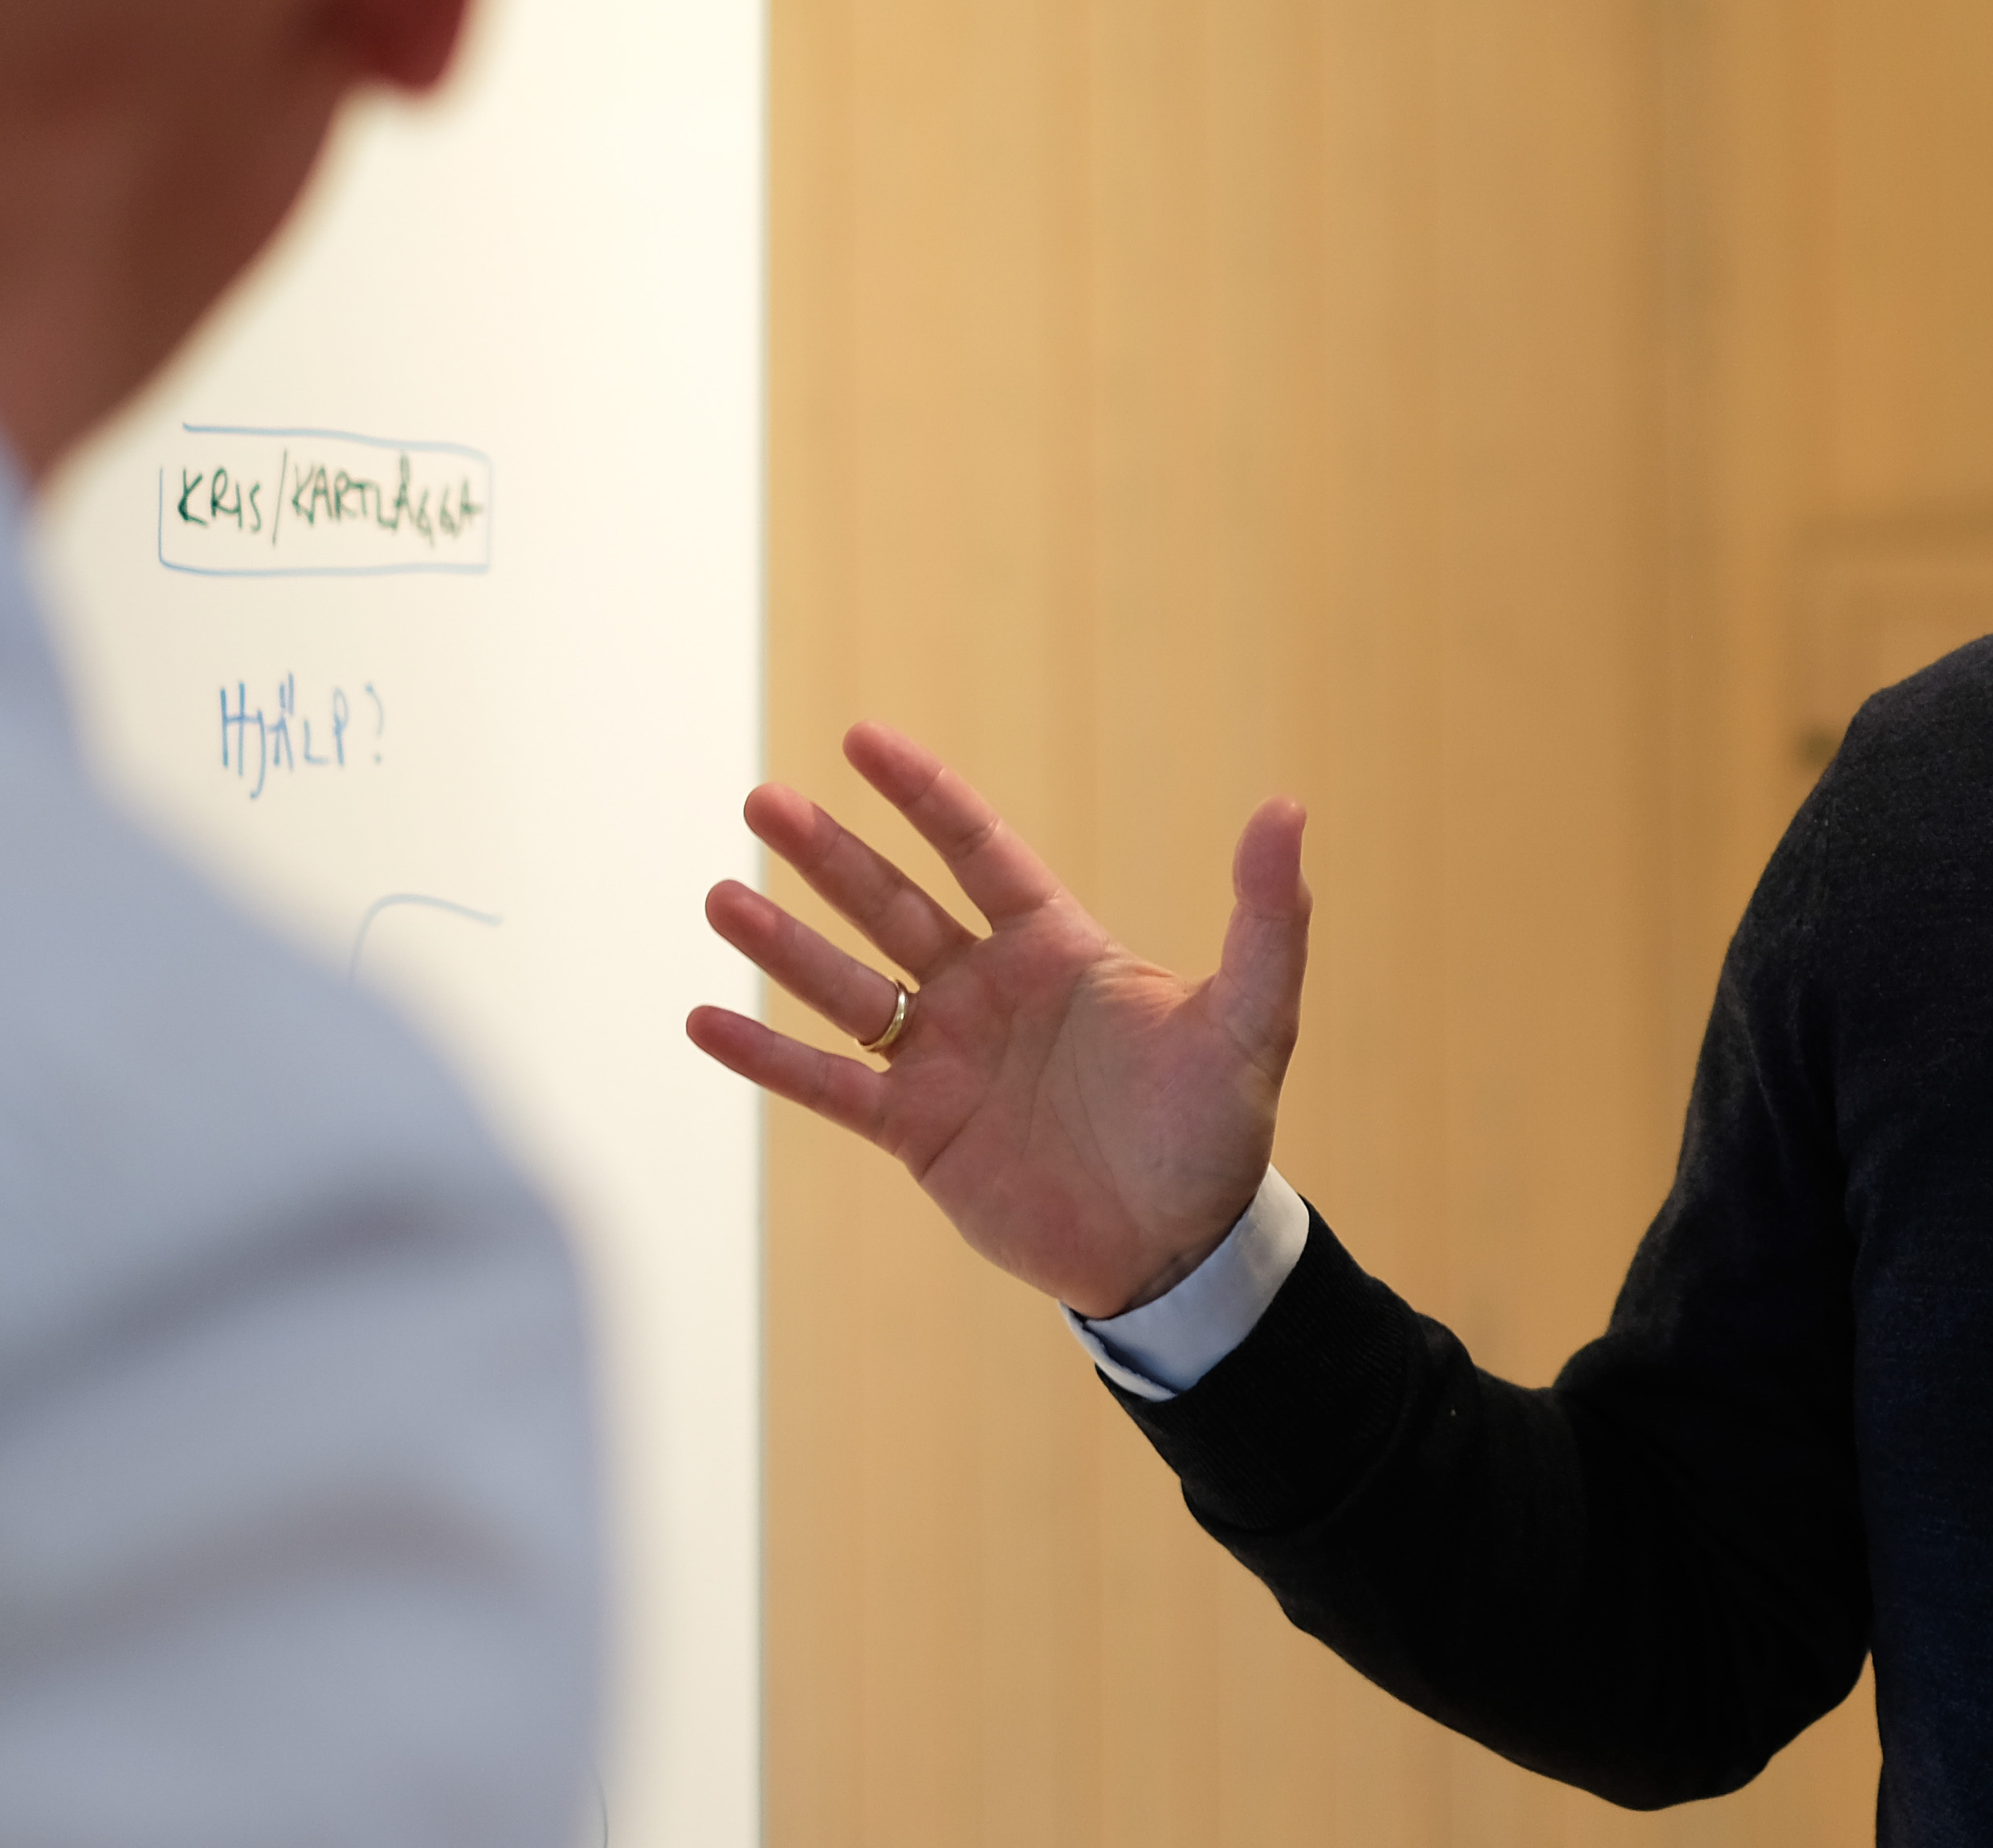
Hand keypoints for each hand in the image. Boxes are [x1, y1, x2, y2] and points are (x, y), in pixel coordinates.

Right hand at [685, 721, 1310, 1318]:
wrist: (1183, 1252)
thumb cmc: (1217, 1131)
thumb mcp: (1253, 1019)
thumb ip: (1267, 918)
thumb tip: (1289, 807)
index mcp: (1056, 950)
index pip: (978, 852)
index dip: (922, 797)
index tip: (861, 740)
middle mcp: (989, 994)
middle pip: (892, 905)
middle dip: (828, 855)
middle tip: (761, 801)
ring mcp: (946, 1063)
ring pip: (847, 988)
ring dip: (783, 946)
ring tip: (719, 896)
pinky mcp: (917, 1136)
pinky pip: (828, 1086)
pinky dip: (767, 1057)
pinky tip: (703, 1020)